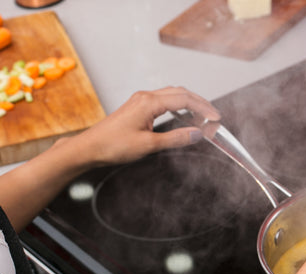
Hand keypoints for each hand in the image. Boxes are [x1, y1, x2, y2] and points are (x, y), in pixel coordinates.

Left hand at [73, 86, 219, 165]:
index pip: (184, 100)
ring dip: (190, 103)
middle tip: (214, 116)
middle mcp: (145, 97)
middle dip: (200, 103)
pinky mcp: (138, 108)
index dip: (203, 108)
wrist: (89, 148)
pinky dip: (179, 106)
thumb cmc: (112, 146)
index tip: (216, 118)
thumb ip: (175, 138)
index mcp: (149, 103)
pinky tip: (184, 117)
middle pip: (180, 93)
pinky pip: (164, 101)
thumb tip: (196, 134)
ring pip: (172, 95)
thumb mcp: (148, 145)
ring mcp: (141, 101)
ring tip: (203, 116)